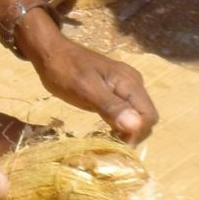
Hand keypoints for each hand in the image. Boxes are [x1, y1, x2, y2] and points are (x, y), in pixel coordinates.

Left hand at [23, 26, 157, 144]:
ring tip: (107, 141)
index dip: (137, 134)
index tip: (117, 146)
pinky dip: (119, 124)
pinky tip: (105, 130)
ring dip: (126, 131)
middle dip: (133, 134)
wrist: (50, 52)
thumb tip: (135, 126)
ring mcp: (124, 86)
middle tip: (110, 146)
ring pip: (135, 116)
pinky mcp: (114, 90)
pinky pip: (125, 111)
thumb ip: (111, 106)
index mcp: (130, 82)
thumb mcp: (85, 90)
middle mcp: (133, 83)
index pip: (148, 116)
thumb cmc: (65, 70)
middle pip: (145, 117)